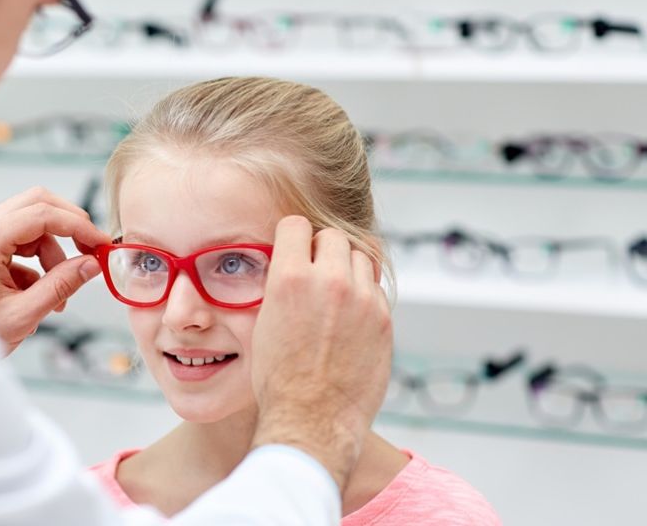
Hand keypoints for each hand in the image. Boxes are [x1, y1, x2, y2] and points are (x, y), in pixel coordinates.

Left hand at [0, 187, 110, 354]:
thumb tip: (92, 264)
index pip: (42, 214)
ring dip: (55, 252)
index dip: (78, 226)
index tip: (100, 244)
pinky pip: (22, 242)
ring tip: (59, 293)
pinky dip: (40, 262)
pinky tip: (39, 293)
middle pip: (37, 203)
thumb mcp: (22, 315)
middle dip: (70, 225)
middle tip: (91, 250)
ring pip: (32, 224)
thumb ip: (61, 286)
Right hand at [251, 216, 392, 491]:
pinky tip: (350, 315)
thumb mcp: (263, 323)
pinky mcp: (384, 318)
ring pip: (360, 256)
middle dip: (322, 249)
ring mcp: (362, 298)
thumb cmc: (279, 379)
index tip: (294, 247)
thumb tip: (292, 263)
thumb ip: (281, 285)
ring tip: (336, 291)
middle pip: (333, 236)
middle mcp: (329, 281)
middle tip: (316, 270)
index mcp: (291, 278)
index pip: (296, 225)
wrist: (311, 421)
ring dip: (347, 267)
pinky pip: (374, 287)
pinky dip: (363, 293)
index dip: (293, 236)